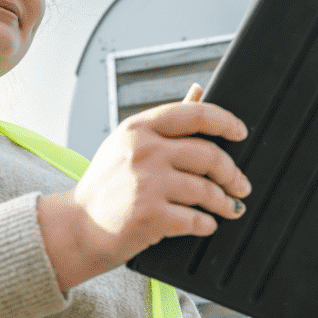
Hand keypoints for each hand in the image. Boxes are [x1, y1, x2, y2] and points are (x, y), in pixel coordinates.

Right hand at [37, 82, 249, 290]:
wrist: (76, 227)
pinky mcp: (150, 216)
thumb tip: (198, 90)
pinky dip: (207, 224)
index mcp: (139, 128)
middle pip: (209, 155)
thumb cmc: (105, 185)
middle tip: (240, 184)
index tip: (241, 133)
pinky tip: (207, 224)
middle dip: (232, 173)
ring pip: (206, 190)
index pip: (195, 114)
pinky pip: (195, 219)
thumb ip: (166, 121)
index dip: (226, 122)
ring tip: (229, 208)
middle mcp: (144, 151)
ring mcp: (147, 183)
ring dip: (224, 202)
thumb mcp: (127, 143)